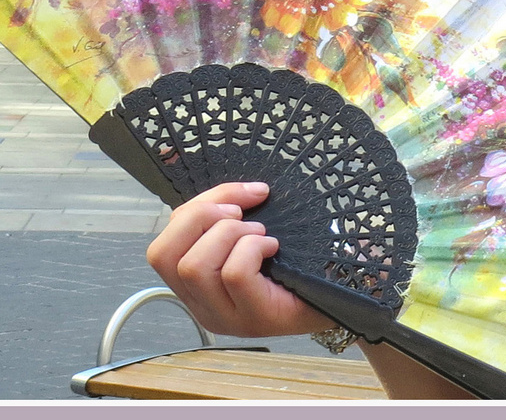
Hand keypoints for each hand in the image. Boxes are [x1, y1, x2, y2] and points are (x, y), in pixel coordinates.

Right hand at [146, 182, 334, 337]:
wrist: (345, 291)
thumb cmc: (297, 258)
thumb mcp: (253, 232)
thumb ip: (229, 214)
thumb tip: (224, 185)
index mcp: (194, 284)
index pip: (161, 247)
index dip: (192, 210)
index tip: (235, 199)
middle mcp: (201, 305)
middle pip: (163, 255)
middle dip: (202, 218)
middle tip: (242, 213)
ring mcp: (225, 317)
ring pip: (195, 265)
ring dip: (230, 233)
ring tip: (261, 234)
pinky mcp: (255, 318)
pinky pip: (233, 274)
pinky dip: (252, 249)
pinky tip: (274, 247)